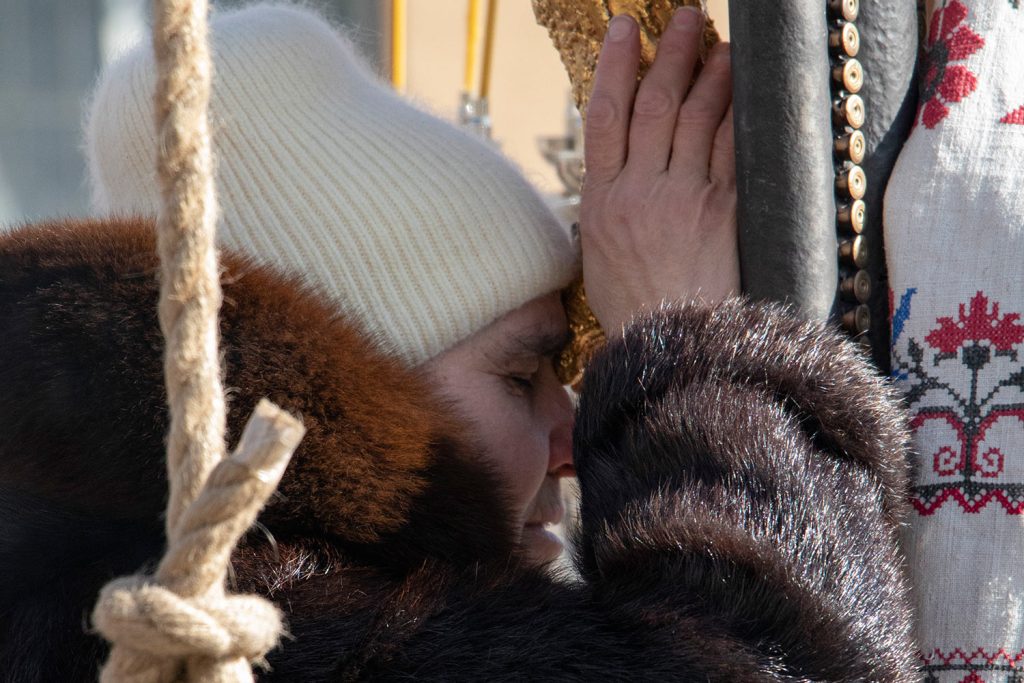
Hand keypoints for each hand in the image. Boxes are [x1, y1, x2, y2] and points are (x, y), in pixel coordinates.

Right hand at [579, 9, 737, 333]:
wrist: (669, 349)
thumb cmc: (633, 308)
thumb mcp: (596, 256)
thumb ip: (606, 206)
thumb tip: (617, 170)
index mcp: (600, 202)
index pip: (604, 118)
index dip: (614, 68)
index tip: (623, 30)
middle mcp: (636, 193)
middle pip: (652, 107)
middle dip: (669, 55)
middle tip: (686, 19)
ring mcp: (680, 199)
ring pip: (694, 119)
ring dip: (709, 73)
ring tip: (720, 43)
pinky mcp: (721, 211)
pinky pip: (731, 149)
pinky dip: (738, 113)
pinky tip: (747, 90)